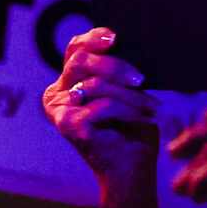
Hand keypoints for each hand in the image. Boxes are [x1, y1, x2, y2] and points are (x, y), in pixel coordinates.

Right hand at [43, 28, 160, 207]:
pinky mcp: (67, 125)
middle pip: (81, 61)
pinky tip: (146, 116)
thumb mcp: (126, 92)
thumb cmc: (131, 129)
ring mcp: (58, 110)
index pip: (75, 49)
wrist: (131, 170)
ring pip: (95, 84)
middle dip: (115, 66)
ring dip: (131, 95)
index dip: (93, 38)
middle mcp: (55, 94)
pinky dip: (128, 110)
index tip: (115, 37)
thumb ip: (117, 70)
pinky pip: (103, 105)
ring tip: (152, 106)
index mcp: (67, 82)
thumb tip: (123, 42)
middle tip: (141, 79)